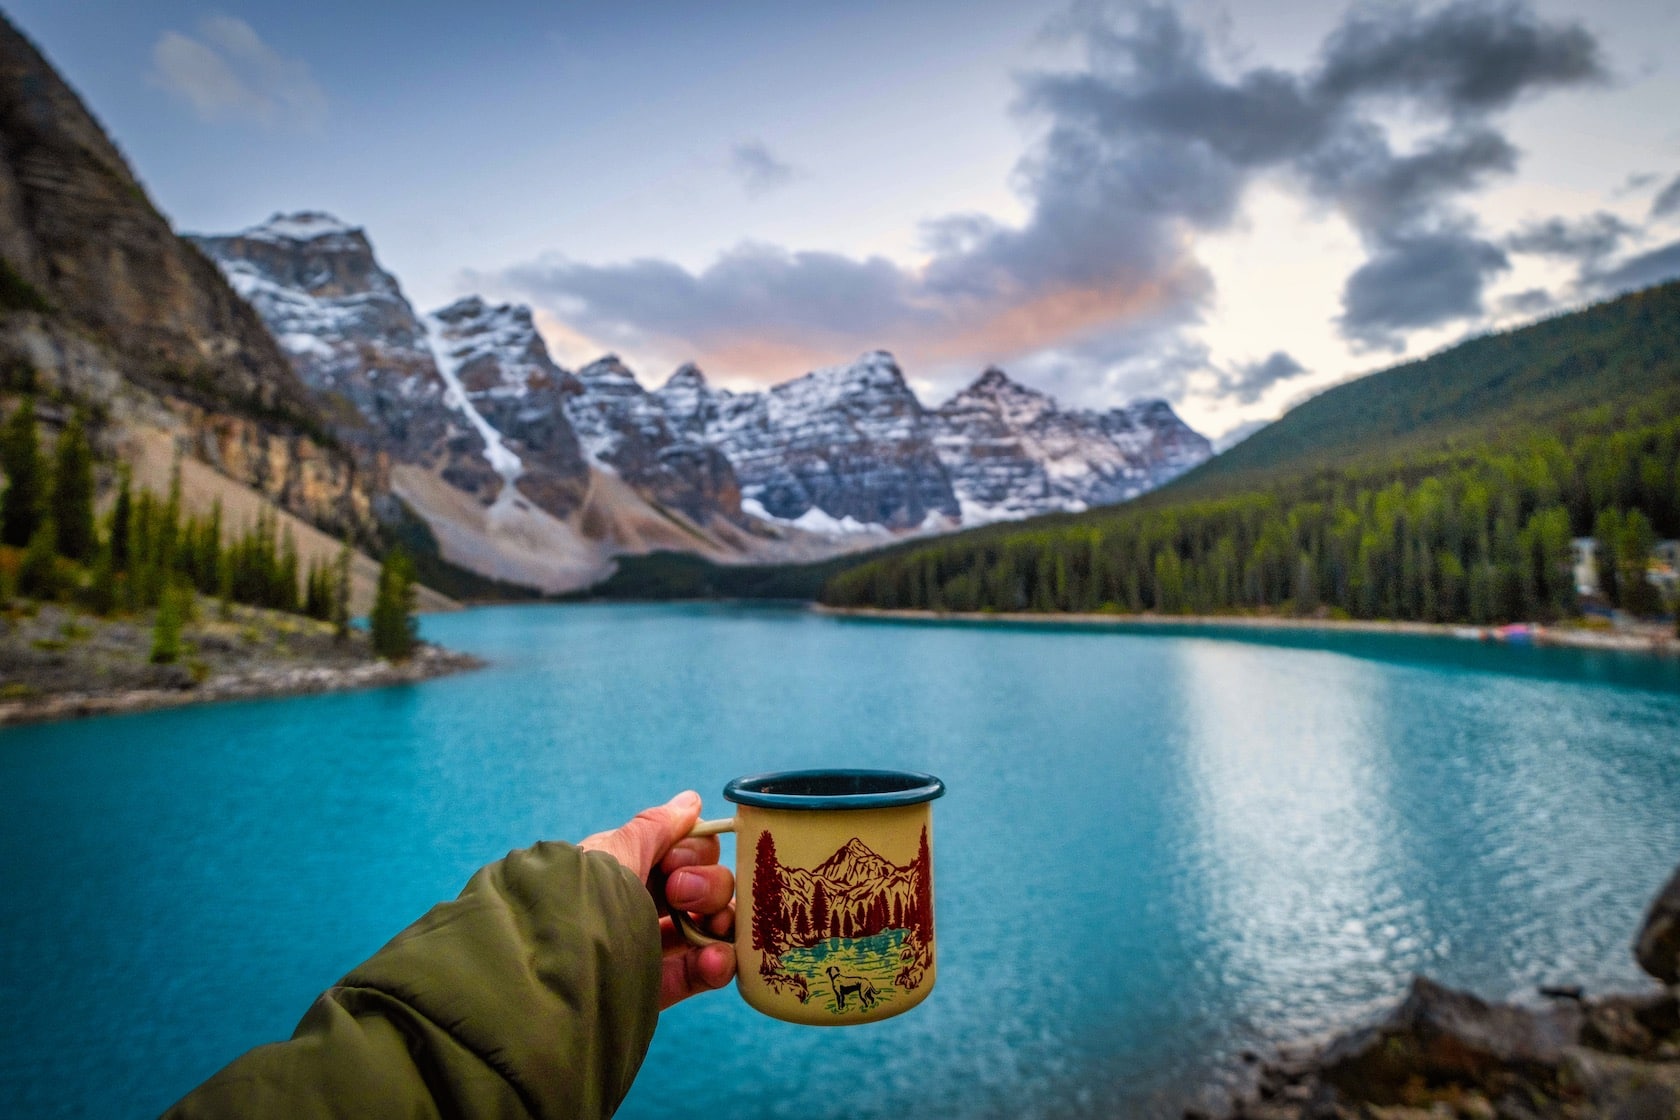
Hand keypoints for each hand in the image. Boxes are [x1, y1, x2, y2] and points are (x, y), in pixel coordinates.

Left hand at [579, 791, 736, 1009]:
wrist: (554, 970)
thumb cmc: (583, 901)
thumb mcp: (614, 854)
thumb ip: (655, 828)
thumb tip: (690, 801)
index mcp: (629, 866)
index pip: (688, 851)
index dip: (694, 853)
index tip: (675, 863)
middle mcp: (642, 903)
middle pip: (706, 886)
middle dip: (709, 886)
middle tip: (681, 897)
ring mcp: (652, 946)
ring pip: (710, 927)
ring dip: (722, 923)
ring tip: (717, 929)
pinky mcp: (659, 986)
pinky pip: (703, 971)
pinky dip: (717, 964)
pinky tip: (716, 960)